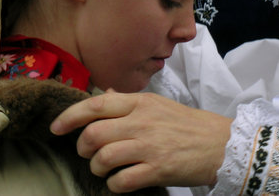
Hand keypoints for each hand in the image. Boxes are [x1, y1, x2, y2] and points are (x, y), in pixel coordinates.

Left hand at [50, 91, 231, 192]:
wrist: (221, 143)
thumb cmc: (189, 124)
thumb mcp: (159, 104)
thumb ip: (130, 101)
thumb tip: (105, 95)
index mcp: (142, 102)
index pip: (97, 104)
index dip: (70, 116)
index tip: (56, 127)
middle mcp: (142, 121)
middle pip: (94, 133)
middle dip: (83, 147)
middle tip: (89, 153)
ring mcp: (150, 146)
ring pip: (103, 158)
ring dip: (97, 168)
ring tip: (106, 169)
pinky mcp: (158, 169)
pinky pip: (121, 181)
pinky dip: (114, 185)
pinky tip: (121, 182)